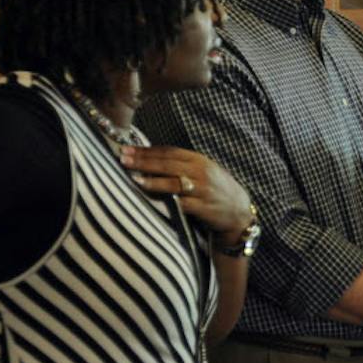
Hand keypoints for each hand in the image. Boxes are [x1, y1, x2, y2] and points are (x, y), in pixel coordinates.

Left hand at [119, 145, 253, 241]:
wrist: (239, 212)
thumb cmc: (216, 190)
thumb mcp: (204, 171)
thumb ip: (182, 164)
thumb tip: (149, 159)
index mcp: (200, 160)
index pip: (169, 152)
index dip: (147, 150)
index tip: (127, 149)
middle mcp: (202, 173)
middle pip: (168, 165)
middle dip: (144, 162)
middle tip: (123, 159)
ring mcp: (203, 191)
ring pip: (174, 183)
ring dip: (152, 180)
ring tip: (134, 177)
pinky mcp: (203, 208)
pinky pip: (181, 203)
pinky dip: (166, 201)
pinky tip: (153, 199)